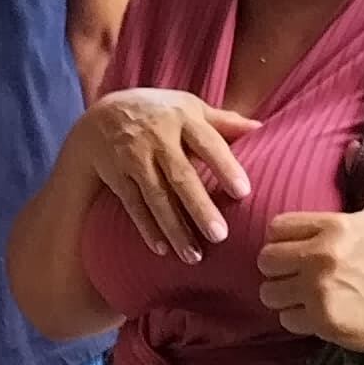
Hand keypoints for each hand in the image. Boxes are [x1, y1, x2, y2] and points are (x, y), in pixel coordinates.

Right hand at [78, 87, 257, 262]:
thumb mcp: (188, 107)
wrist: (102, 116)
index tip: (244, 192)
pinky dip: (147, 228)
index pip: (208, 142)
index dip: (225, 166)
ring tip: (194, 257)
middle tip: (219, 236)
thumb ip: (223, 121)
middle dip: (199, 207)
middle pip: (180, 176)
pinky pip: (133, 205)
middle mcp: (157, 137)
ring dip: (174, 228)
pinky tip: (162, 250)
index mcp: (182, 117)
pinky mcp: (117, 176)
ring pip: (155, 197)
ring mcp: (133, 157)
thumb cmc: (159, 114)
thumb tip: (261, 128)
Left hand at [255, 178, 363, 352]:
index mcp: (334, 227)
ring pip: (270, 291)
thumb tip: (353, 146)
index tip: (292, 248)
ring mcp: (321, 290)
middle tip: (291, 272)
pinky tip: (312, 312)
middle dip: (276, 268)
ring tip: (298, 293)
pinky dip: (295, 317)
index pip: (276, 228)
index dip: (280, 239)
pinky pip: (285, 317)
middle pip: (266, 260)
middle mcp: (323, 256)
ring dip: (281, 294)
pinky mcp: (322, 320)